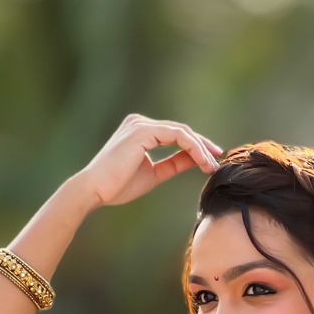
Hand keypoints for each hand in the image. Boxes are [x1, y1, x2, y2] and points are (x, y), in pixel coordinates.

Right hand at [73, 114, 222, 208]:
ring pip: (182, 132)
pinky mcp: (142, 131)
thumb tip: (195, 160)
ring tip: (212, 165)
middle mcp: (140, 123)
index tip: (211, 161)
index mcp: (140, 131)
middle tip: (218, 161)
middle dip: (203, 146)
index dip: (196, 147)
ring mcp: (141, 124)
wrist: (95, 190)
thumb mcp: (154, 174)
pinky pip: (177, 136)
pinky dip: (193, 148)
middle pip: (181, 130)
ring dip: (201, 148)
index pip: (175, 135)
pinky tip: (202, 161)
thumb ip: (174, 164)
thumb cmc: (118, 186)